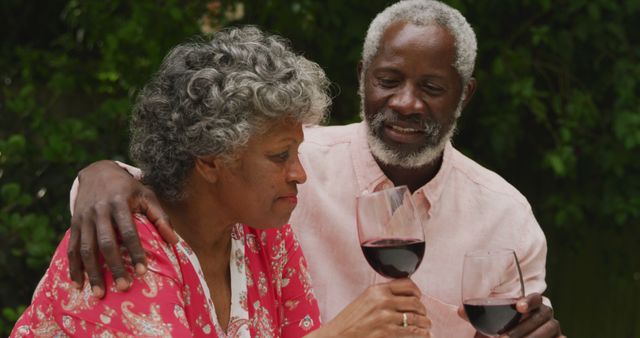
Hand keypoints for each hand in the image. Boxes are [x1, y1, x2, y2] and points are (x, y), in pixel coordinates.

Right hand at [67, 160, 175, 297]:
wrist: (98, 171)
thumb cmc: (129, 188)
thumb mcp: (147, 195)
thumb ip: (160, 217)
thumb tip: (174, 241)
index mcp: (119, 203)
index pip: (128, 232)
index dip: (135, 252)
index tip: (143, 271)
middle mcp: (99, 211)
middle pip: (105, 243)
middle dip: (114, 267)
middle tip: (124, 288)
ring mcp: (84, 218)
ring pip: (86, 249)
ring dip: (92, 273)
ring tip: (100, 294)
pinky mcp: (74, 224)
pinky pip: (72, 248)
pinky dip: (74, 268)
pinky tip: (78, 285)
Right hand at [311, 278, 430, 337]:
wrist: (338, 336)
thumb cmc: (349, 321)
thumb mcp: (364, 301)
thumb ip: (381, 296)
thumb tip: (401, 298)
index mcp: (377, 290)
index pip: (406, 284)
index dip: (416, 291)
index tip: (419, 296)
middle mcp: (383, 300)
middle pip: (414, 301)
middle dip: (422, 309)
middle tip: (423, 314)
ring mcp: (385, 316)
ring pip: (415, 316)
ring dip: (425, 322)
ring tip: (427, 326)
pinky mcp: (387, 331)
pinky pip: (412, 330)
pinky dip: (422, 333)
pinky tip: (425, 334)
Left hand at [457, 293, 563, 337]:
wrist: (515, 337)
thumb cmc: (503, 330)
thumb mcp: (489, 323)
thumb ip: (476, 315)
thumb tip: (459, 310)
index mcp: (531, 306)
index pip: (535, 298)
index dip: (529, 300)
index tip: (519, 307)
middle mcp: (545, 315)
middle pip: (542, 316)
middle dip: (523, 328)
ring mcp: (555, 329)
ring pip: (550, 329)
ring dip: (531, 337)